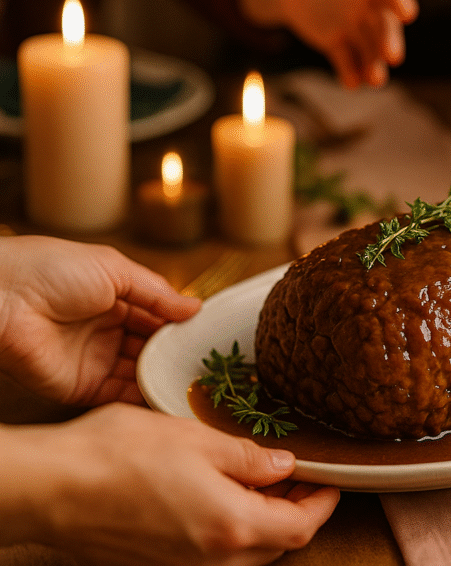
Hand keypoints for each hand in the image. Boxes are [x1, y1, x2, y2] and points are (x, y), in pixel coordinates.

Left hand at [0, 235, 200, 406]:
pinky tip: (172, 397)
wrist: (2, 296)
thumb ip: (158, 293)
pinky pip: (120, 397)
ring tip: (200, 385)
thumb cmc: (52, 269)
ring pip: (141, 374)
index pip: (159, 318)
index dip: (183, 328)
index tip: (212, 338)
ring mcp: (96, 361)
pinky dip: (145, 399)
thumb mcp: (116, 270)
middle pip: (153, 349)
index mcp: (117, 300)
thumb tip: (196, 308)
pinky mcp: (82, 388)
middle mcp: (108, 332)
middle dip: (179, 357)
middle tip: (211, 366)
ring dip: (166, 379)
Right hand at [1, 403, 339, 564]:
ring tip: (262, 479)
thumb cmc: (118, 456)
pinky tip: (220, 494)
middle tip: (299, 475)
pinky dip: (230, 528)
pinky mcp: (156, 562)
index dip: (322, 503)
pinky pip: (211, 554)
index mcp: (232, 527)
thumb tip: (283, 464)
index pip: (300, 527)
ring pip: (245, 553)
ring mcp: (181, 565)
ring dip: (263, 521)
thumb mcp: (198, 440)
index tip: (331, 481)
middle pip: (277, 544)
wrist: (50, 487)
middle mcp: (211, 559)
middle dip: (296, 511)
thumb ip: (249, 457)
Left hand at [241, 0, 418, 88]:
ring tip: (375, 80)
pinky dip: (349, 72)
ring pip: (369, 47)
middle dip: (389, 40)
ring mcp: (355, 26)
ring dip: (374, 63)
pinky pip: (346, 60)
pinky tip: (350, 83)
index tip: (408, 12)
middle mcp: (368, 4)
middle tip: (394, 57)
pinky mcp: (338, 43)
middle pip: (383, 24)